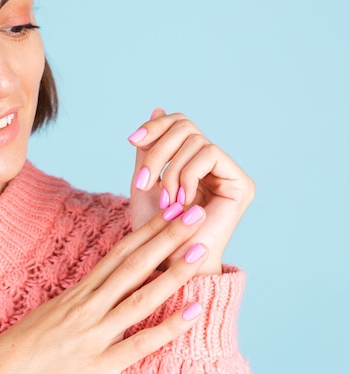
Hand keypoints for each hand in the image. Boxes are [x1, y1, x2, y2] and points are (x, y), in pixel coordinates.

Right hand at [0, 208, 208, 373]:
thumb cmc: (13, 355)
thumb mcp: (46, 320)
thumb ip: (76, 306)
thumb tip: (99, 295)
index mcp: (74, 295)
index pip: (116, 255)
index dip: (145, 232)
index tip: (166, 211)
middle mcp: (85, 308)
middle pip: (132, 265)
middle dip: (166, 237)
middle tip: (194, 212)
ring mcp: (91, 335)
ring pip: (140, 297)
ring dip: (174, 272)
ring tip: (201, 249)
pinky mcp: (95, 367)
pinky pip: (139, 345)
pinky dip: (168, 328)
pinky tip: (192, 312)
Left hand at [128, 109, 254, 274]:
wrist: (167, 265)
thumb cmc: (153, 232)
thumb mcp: (145, 182)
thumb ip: (150, 149)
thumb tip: (156, 108)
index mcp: (192, 162)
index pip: (178, 124)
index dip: (155, 126)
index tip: (132, 140)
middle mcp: (214, 165)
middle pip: (186, 126)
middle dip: (158, 150)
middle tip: (143, 182)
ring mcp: (229, 173)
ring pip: (195, 140)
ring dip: (171, 171)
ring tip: (165, 202)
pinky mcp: (241, 184)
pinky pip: (209, 154)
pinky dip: (187, 175)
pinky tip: (181, 202)